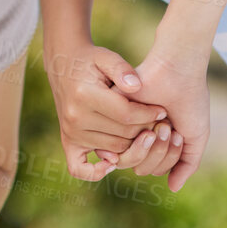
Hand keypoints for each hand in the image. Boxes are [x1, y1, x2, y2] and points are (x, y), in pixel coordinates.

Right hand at [42, 39, 168, 181]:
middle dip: (145, 130)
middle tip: (160, 124)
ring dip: (134, 145)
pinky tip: (114, 162)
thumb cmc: (91, 60)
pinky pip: (79, 168)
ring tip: (148, 134)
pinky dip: (97, 172)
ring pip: (114, 150)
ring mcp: (70, 132)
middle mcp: (75, 118)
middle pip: (123, 135)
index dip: (149, 114)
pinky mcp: (67, 141)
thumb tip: (137, 87)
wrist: (64, 65)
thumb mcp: (107, 56)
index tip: (163, 111)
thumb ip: (122, 69)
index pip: (126, 114)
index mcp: (84, 95)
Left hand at [132, 39, 211, 191]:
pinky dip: (141, 141)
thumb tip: (171, 188)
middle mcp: (139, 137)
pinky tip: (153, 123)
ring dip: (154, 147)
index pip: (158, 168)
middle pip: (144, 168)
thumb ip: (186, 164)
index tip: (180, 135)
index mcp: (156, 141)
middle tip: (171, 129)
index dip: (171, 158)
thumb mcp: (196, 137)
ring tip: (164, 125)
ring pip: (132, 162)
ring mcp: (125, 129)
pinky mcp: (113, 120)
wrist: (178, 72)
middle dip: (162, 153)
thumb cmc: (190, 101)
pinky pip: (118, 150)